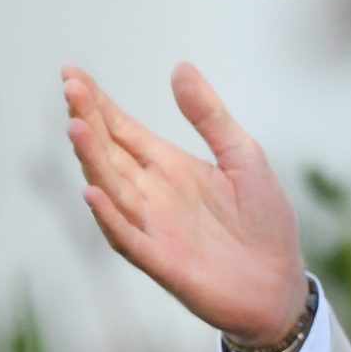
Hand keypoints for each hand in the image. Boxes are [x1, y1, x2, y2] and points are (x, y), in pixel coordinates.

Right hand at [61, 63, 306, 344]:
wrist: (280, 284)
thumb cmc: (263, 222)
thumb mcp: (244, 157)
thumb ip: (211, 117)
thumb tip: (180, 67)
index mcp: (170, 167)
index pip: (124, 130)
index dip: (99, 104)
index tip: (72, 73)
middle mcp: (152, 194)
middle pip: (110, 152)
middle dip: (89, 121)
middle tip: (70, 87)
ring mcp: (153, 227)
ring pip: (111, 189)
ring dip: (92, 160)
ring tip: (76, 126)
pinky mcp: (163, 260)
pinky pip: (128, 237)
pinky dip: (110, 216)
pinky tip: (94, 192)